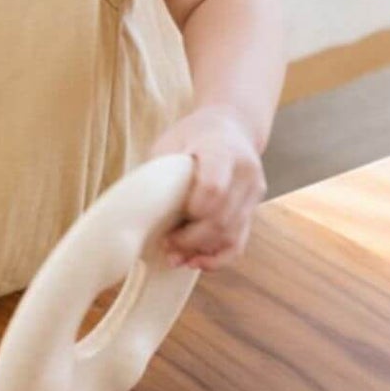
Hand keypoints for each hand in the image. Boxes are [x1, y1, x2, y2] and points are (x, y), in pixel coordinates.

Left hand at [149, 105, 266, 271]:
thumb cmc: (193, 135)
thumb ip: (160, 173)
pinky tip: (197, 262)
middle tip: (165, 245)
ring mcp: (254, 193)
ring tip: (174, 257)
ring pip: (232, 235)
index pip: (214, 188)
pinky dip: (218, 258)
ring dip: (201, 252)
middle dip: (190, 240)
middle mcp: (245, 173)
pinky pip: (240, 243)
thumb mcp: (170, 143)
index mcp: (222, 150)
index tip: (171, 221)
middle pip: (222, 219)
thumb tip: (135, 213)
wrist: (232, 128)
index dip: (193, 211)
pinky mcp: (254, 210)